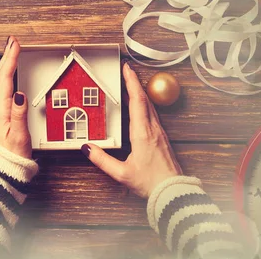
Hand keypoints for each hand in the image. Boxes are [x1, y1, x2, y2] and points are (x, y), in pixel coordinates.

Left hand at [0, 36, 32, 158]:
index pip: (5, 79)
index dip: (10, 60)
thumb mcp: (19, 135)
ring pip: (0, 81)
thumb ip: (19, 114)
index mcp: (0, 110)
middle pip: (0, 76)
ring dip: (5, 64)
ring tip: (11, 51)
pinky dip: (6, 75)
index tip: (14, 45)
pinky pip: (2, 88)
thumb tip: (20, 94)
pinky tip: (9, 73)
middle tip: (12, 41)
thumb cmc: (12, 154)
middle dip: (6, 56)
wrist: (4, 168)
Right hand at [82, 63, 181, 197]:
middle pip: (144, 99)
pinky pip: (152, 115)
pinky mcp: (162, 138)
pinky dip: (144, 105)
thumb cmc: (150, 182)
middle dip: (134, 83)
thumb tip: (87, 148)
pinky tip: (139, 108)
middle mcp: (153, 128)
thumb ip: (102, 160)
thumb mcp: (121, 172)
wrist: (173, 190)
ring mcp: (160, 132)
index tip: (126, 69)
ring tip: (129, 86)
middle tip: (125, 71)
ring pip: (149, 106)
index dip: (131, 82)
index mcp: (142, 132)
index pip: (137, 100)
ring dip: (139, 93)